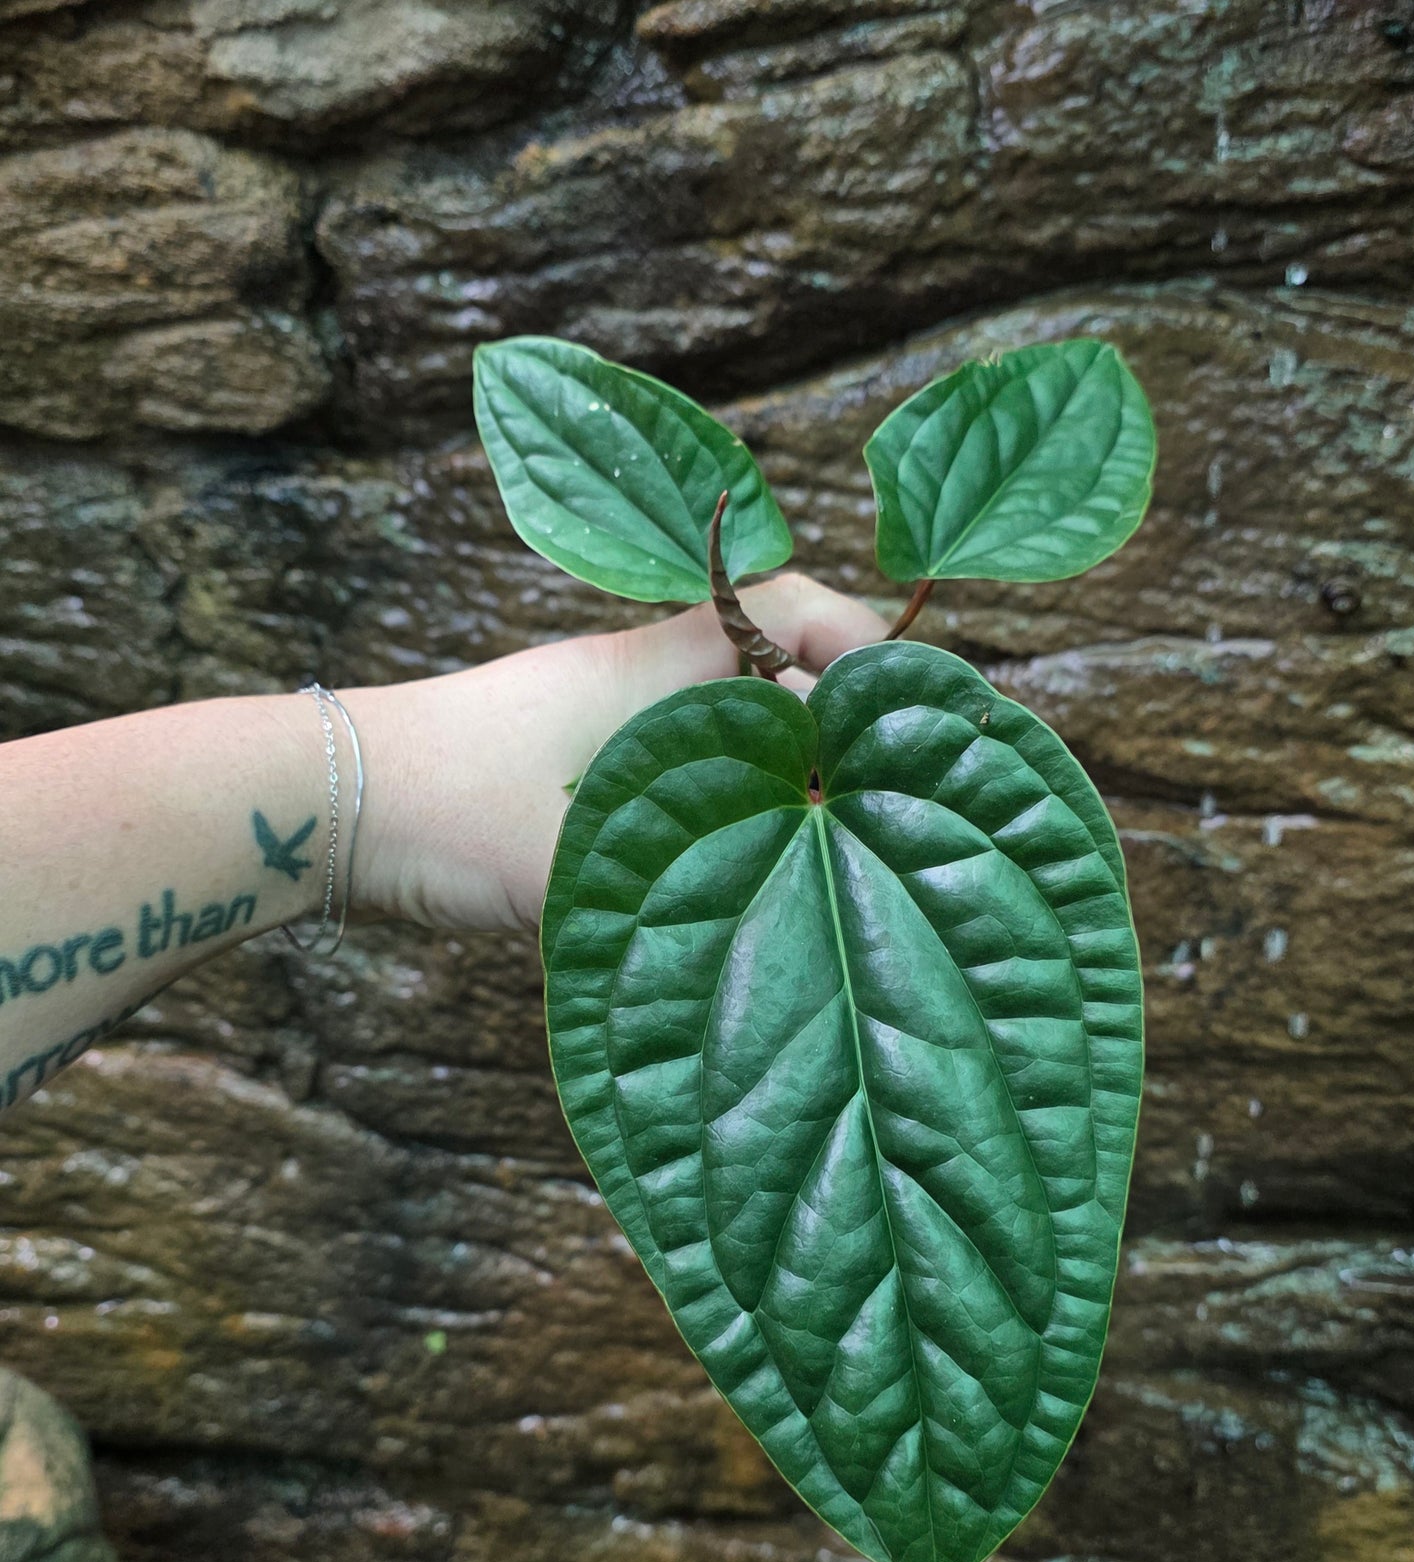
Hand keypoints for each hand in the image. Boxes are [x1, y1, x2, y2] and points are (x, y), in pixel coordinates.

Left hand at [343, 575, 885, 933]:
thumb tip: (798, 923)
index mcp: (656, 667)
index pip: (784, 604)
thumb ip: (693, 890)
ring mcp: (605, 719)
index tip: (908, 701)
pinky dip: (722, 800)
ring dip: (775, 767)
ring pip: (723, 725)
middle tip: (888, 794)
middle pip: (769, 669)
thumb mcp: (583, 857)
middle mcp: (638, 678)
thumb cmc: (448, 810)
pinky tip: (739, 863)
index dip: (857, 639)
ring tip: (829, 836)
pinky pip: (679, 767)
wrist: (323, 808)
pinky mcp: (576, 768)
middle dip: (834, 720)